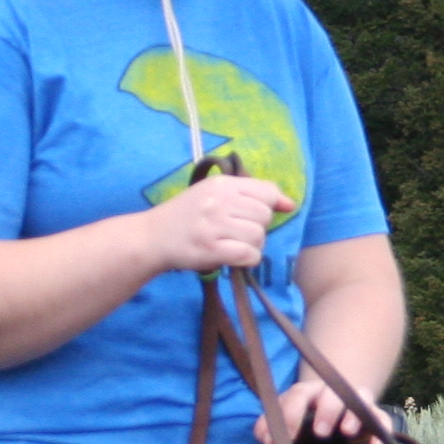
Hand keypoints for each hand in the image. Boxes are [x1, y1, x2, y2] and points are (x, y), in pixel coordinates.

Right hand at [142, 172, 292, 274]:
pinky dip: (247, 260)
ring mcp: (214, 225)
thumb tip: (290, 204)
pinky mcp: (211, 250)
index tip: (255, 216)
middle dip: (257, 228)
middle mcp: (219, 201)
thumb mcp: (214, 193)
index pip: (266, 191)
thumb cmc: (187, 215)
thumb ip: (252, 194)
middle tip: (237, 232)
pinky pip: (248, 255)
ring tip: (233, 244)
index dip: (269, 206)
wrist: (152, 236)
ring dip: (251, 245)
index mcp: (222, 184)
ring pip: (258, 237)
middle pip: (264, 216)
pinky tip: (234, 257)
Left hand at [259, 372, 386, 443]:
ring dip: (352, 414)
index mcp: (307, 392)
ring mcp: (355, 401)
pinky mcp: (374, 416)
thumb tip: (265, 438)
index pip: (298, 395)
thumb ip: (269, 429)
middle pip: (331, 392)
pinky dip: (381, 431)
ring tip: (346, 433)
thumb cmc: (304, 421)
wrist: (332, 413)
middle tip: (320, 433)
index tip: (289, 437)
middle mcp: (332, 392)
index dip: (292, 415)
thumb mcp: (285, 423)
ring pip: (359, 397)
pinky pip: (381, 419)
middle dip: (326, 410)